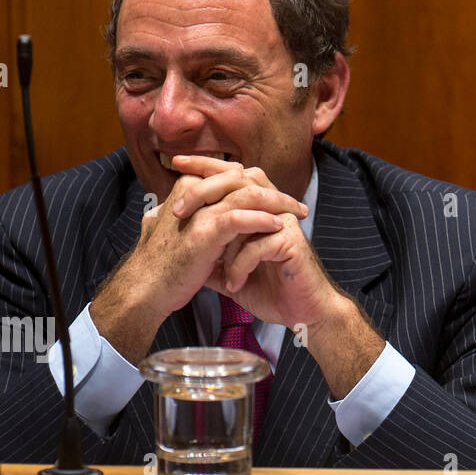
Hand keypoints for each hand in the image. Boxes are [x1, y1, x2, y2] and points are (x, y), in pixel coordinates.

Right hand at [91, 155, 306, 361]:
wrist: (144, 290)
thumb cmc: (161, 264)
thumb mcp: (171, 228)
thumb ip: (184, 212)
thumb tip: (190, 205)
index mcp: (186, 188)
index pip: (230, 175)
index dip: (258, 184)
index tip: (279, 197)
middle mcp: (191, 193)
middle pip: (242, 179)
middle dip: (274, 190)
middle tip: (296, 204)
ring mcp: (198, 212)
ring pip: (247, 194)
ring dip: (277, 202)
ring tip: (296, 214)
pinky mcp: (204, 232)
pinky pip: (240, 218)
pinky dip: (262, 220)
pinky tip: (278, 226)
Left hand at [168, 155, 339, 330]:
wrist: (299, 312)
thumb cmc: (268, 289)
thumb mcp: (229, 270)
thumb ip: (209, 255)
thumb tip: (179, 245)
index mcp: (257, 208)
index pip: (231, 175)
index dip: (206, 165)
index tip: (176, 163)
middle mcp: (272, 208)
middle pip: (239, 179)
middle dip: (204, 189)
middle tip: (178, 209)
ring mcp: (283, 222)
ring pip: (248, 207)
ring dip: (222, 232)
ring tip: (203, 254)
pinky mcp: (291, 241)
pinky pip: (257, 245)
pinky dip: (240, 266)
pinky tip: (234, 284)